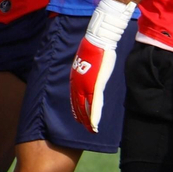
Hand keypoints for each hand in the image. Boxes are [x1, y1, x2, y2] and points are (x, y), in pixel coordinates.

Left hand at [70, 0, 131, 133]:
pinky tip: (94, 124)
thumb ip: (86, 72)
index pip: (75, 98)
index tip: (78, 118)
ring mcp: (86, 86)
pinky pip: (94, 104)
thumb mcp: (87, 63)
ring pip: (85, 108)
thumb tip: (88, 73)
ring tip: (90, 130)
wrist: (97, 42)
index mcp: (75, 79)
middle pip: (78, 105)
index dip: (76, 109)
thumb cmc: (94, 50)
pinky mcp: (96, 86)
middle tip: (83, 128)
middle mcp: (78, 84)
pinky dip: (94, 116)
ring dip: (87, 120)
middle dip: (81, 118)